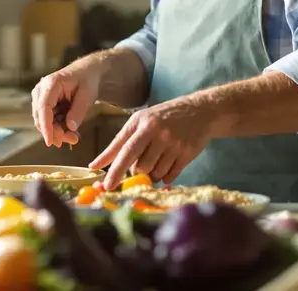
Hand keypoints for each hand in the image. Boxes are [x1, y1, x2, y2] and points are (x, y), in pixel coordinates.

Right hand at [31, 56, 103, 146]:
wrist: (87, 73)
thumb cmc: (87, 81)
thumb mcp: (87, 95)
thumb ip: (78, 111)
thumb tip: (70, 127)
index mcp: (51, 83)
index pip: (43, 107)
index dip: (46, 126)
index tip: (50, 142)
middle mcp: (41, 90)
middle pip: (41, 118)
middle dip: (55, 132)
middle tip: (74, 140)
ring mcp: (41, 98)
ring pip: (44, 122)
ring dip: (58, 132)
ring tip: (75, 137)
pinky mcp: (44, 104)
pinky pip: (48, 121)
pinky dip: (58, 128)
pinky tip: (71, 131)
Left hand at [89, 94, 216, 189]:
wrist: (200, 111)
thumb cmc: (163, 117)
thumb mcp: (140, 121)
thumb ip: (120, 142)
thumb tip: (96, 164)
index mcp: (142, 123)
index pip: (125, 150)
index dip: (115, 169)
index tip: (106, 185)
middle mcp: (157, 133)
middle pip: (140, 167)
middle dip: (137, 170)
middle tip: (143, 160)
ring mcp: (174, 144)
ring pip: (154, 173)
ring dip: (152, 173)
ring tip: (158, 158)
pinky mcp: (187, 154)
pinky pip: (169, 176)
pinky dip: (165, 176)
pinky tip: (168, 163)